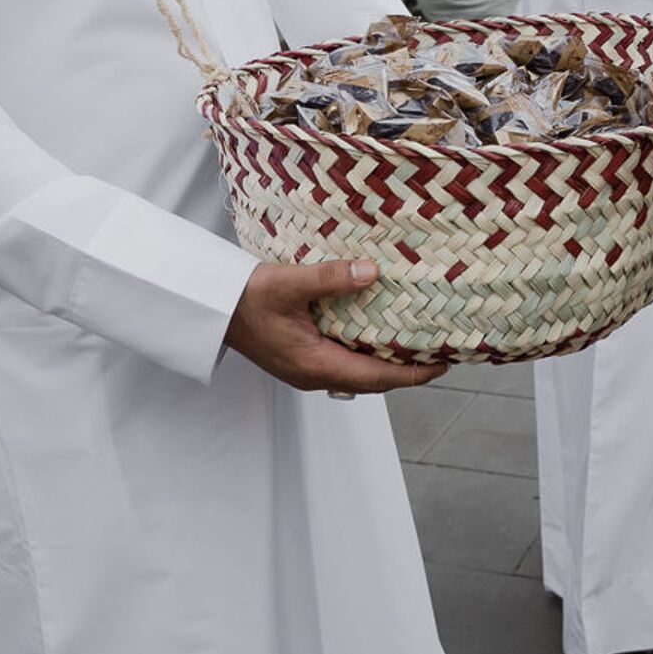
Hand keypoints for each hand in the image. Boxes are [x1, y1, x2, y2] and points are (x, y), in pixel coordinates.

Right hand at [226, 260, 447, 393]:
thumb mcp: (288, 283)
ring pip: (356, 374)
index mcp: (315, 364)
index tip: (442, 366)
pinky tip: (375, 334)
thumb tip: (372, 272)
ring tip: (415, 344)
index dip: (412, 374)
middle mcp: (313, 373)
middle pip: (371, 381)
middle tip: (438, 354)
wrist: (210, 307)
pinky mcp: (299, 359)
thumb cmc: (244, 297)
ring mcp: (304, 369)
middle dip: (406, 371)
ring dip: (386, 364)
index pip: (376, 377)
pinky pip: (342, 364)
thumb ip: (330, 279)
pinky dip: (365, 354)